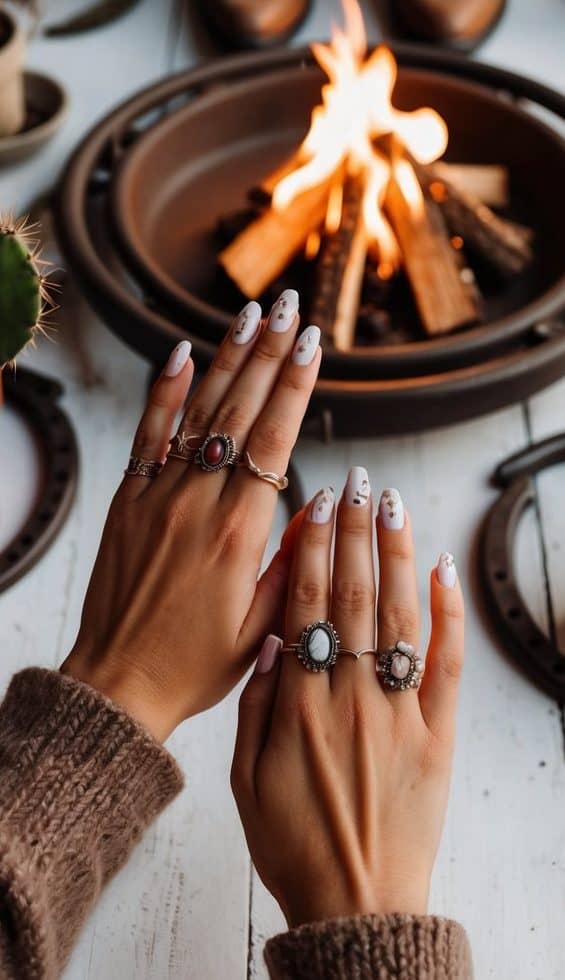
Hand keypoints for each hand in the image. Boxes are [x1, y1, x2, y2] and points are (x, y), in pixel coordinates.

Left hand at [62, 292, 320, 741]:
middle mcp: (196, 504)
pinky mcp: (127, 502)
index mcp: (237, 535)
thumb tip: (321, 504)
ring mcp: (156, 498)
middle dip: (268, 354)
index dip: (293, 386)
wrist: (118, 684)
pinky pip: (146, 436)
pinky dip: (162, 393)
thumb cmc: (195, 664)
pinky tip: (179, 354)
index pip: (274, 441)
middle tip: (288, 307)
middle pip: (239, 412)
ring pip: (197, 414)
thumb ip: (292, 561)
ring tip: (248, 316)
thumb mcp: (262, 626)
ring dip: (225, 360)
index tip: (311, 343)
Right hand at [231, 472, 463, 925]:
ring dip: (397, 554)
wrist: (356, 906)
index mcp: (300, 703)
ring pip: (400, 615)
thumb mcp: (246, 779)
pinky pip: (447, 664)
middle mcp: (352, 695)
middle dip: (356, 530)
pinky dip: (448, 613)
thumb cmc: (295, 844)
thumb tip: (273, 639)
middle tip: (360, 481)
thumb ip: (257, 704)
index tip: (319, 503)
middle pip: (354, 594)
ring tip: (394, 504)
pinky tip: (444, 569)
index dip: (314, 546)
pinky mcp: (438, 735)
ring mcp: (400, 712)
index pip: (307, 603)